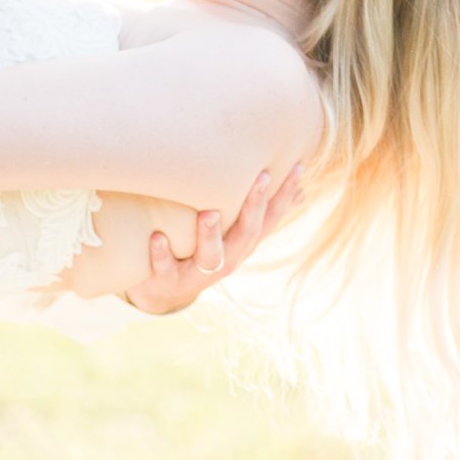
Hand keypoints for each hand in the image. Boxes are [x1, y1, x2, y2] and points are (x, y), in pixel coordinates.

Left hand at [123, 165, 304, 316]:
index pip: (271, 218)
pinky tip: (157, 236)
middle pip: (247, 234)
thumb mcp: (230, 234)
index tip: (297, 167)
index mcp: (242, 246)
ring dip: (209, 235)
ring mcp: (198, 274)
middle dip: (254, 205)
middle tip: (261, 176)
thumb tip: (302, 192)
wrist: (161, 292)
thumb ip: (257, 213)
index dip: (285, 196)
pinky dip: (161, 254)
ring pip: (211, 256)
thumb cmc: (198, 250)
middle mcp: (227, 260)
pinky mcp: (169, 282)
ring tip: (208, 213)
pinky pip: (166, 269)